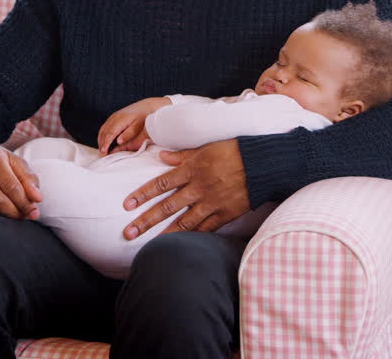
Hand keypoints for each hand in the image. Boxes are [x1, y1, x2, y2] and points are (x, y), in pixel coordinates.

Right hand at [98, 96, 170, 154]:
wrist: (147, 106)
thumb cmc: (144, 117)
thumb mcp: (138, 126)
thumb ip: (128, 134)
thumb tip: (118, 142)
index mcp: (120, 120)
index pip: (110, 134)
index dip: (106, 143)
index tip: (104, 151)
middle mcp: (115, 117)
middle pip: (104, 132)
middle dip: (101, 143)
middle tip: (102, 154)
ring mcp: (113, 116)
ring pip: (103, 129)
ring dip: (100, 140)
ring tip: (102, 150)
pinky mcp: (114, 117)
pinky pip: (104, 127)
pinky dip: (102, 135)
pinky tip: (104, 141)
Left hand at [122, 139, 249, 239]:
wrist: (263, 164)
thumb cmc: (235, 151)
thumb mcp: (206, 147)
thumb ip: (183, 155)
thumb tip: (161, 157)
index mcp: (193, 169)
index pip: (161, 183)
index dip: (143, 194)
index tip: (127, 205)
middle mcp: (199, 188)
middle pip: (167, 206)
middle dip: (146, 220)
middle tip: (128, 232)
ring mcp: (212, 203)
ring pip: (184, 222)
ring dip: (165, 234)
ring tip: (149, 244)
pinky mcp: (225, 214)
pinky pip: (206, 228)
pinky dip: (192, 237)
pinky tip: (180, 244)